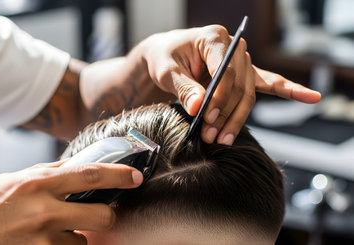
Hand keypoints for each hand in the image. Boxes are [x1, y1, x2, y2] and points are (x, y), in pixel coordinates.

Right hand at [0, 161, 142, 244]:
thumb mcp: (13, 181)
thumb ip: (47, 176)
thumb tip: (77, 169)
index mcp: (39, 183)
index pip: (91, 175)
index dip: (119, 175)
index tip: (135, 177)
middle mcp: (46, 211)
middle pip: (101, 217)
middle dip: (106, 217)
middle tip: (100, 214)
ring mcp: (43, 240)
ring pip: (81, 242)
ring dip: (73, 238)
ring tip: (48, 233)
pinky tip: (40, 244)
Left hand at [139, 25, 320, 144]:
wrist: (166, 55)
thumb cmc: (164, 59)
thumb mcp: (167, 71)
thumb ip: (183, 87)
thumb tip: (199, 106)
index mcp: (214, 38)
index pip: (224, 69)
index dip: (219, 95)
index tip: (207, 116)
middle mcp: (233, 47)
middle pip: (239, 85)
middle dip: (225, 113)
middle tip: (210, 135)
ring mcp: (242, 61)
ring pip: (248, 94)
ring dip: (236, 119)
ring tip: (221, 140)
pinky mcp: (244, 75)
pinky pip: (269, 84)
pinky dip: (289, 91)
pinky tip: (311, 97)